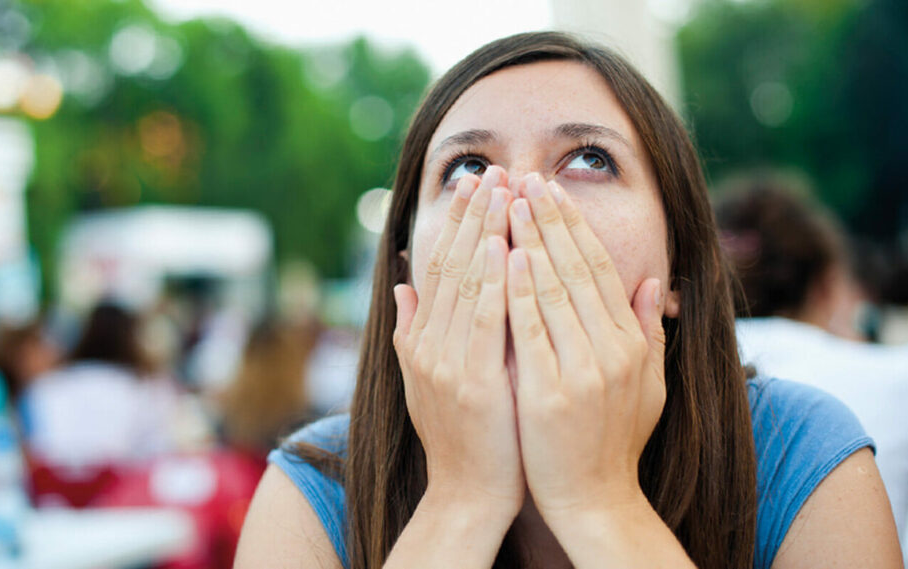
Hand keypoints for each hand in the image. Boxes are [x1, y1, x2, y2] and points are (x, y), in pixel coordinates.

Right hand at [393, 165, 523, 516]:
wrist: (467, 493)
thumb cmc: (461, 435)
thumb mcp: (425, 379)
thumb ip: (412, 329)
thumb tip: (403, 282)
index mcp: (421, 339)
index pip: (439, 266)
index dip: (458, 222)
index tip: (477, 183)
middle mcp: (427, 343)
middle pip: (450, 263)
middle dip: (473, 214)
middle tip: (493, 169)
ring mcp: (445, 361)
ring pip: (465, 282)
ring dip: (485, 231)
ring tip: (503, 190)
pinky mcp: (471, 381)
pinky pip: (483, 320)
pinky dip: (492, 281)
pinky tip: (505, 246)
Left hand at [506, 173, 667, 520]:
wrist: (595, 500)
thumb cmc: (615, 441)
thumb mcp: (647, 385)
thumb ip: (650, 331)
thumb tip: (655, 281)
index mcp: (630, 342)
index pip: (598, 268)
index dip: (573, 225)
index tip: (550, 190)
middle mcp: (611, 350)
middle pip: (575, 268)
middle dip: (548, 219)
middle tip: (524, 178)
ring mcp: (581, 371)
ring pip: (552, 289)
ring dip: (530, 240)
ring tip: (510, 201)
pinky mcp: (549, 392)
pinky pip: (530, 330)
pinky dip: (518, 290)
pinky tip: (505, 257)